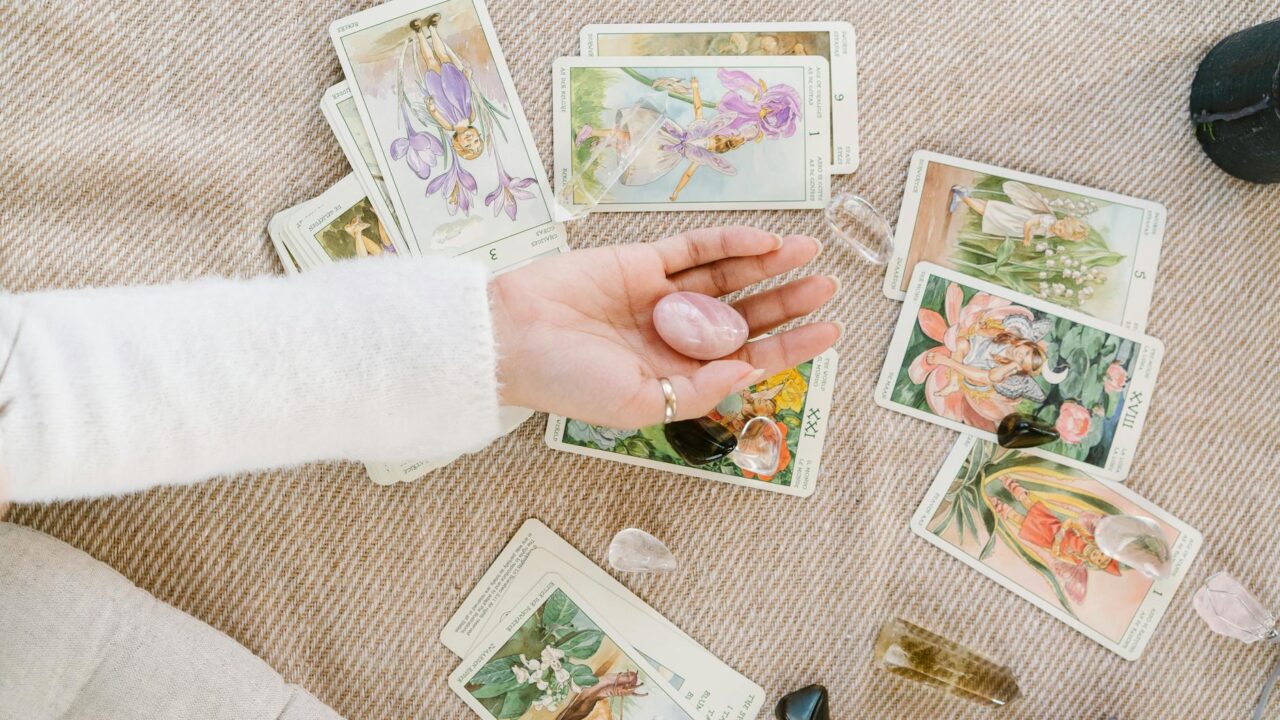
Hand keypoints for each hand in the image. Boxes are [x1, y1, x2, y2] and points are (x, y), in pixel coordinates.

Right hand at [491, 227, 839, 427]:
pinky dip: (729, 242)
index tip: (831, 332)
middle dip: (787, 301)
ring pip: (727, 277)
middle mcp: (674, 335)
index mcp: (676, 375)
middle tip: (827, 286)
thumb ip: (697, 390)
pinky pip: (694, 248)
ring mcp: (659, 295)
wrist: (509, 337)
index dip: (791, 346)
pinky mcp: (641, 261)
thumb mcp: (638, 403)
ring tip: (810, 252)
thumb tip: (750, 369)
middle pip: (745, 315)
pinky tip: (764, 240)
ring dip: (768, 265)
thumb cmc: (566, 382)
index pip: (748, 359)